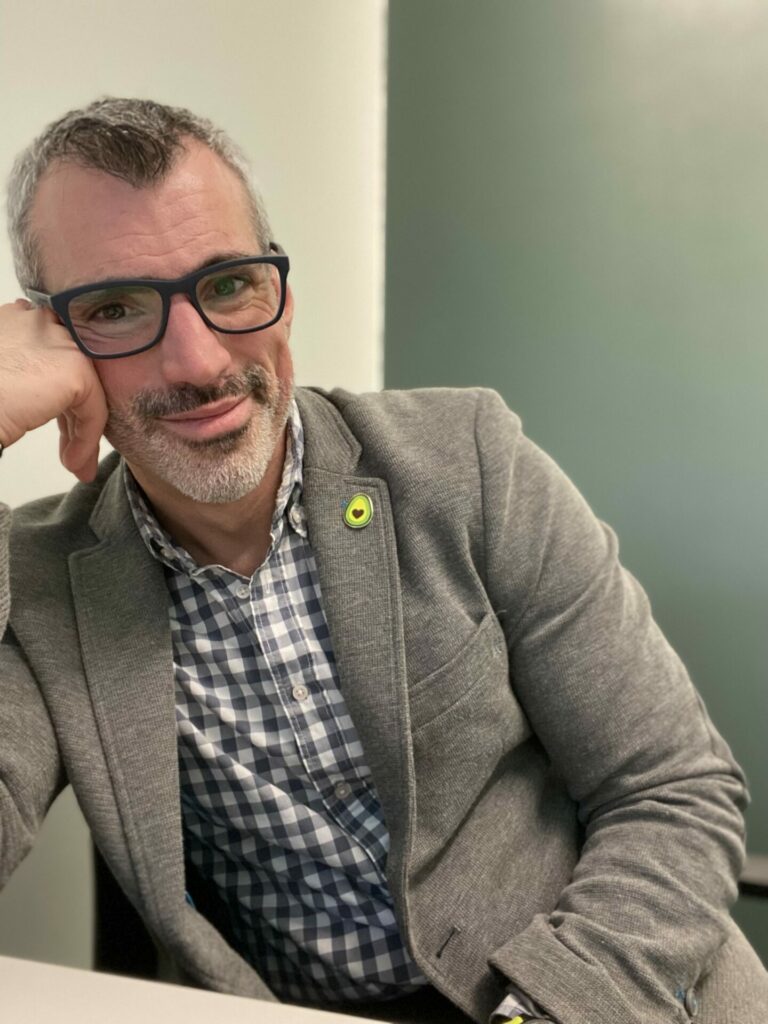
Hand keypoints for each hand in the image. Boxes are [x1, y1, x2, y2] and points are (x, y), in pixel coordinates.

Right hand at [0, 299, 107, 481]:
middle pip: (70, 376)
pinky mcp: (73, 369)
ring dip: (81, 434)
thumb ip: (21, 374)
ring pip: (84, 393)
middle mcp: (39, 321)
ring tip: (74, 464)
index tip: (54, 428)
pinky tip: (73, 462)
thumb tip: (40, 396)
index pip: (50, 359)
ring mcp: (59, 342)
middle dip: (72, 418)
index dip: (54, 398)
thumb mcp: (3, 378)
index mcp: (15, 318)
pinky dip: (86, 439)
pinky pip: (93, 409)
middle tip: (69, 453)